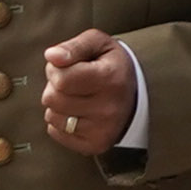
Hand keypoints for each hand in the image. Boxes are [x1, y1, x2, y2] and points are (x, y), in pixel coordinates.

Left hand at [37, 30, 140, 154]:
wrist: (138, 94)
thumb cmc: (112, 65)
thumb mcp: (98, 44)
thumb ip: (73, 46)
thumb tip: (52, 57)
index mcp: (110, 79)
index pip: (61, 79)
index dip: (56, 70)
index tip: (69, 66)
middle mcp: (109, 108)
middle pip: (52, 98)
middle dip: (55, 87)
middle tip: (74, 82)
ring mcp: (103, 130)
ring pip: (52, 116)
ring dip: (57, 105)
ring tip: (77, 97)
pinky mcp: (94, 145)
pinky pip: (55, 133)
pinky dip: (61, 122)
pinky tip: (78, 113)